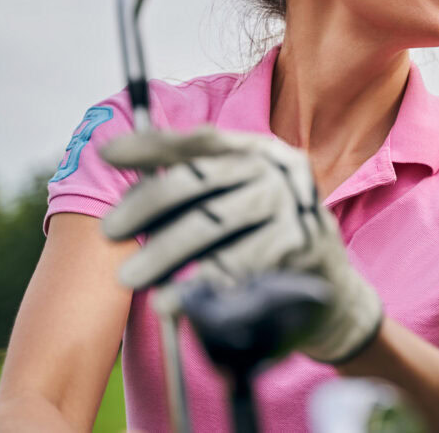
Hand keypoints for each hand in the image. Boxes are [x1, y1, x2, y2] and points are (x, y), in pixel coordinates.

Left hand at [99, 126, 382, 363]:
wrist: (330, 290)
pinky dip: (195, 284)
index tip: (108, 154)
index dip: (153, 144)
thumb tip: (131, 189)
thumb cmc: (269, 240)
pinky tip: (171, 299)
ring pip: (210, 222)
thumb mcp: (242, 202)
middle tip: (110, 230)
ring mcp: (290, 204)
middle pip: (199, 177)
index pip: (201, 139)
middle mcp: (277, 170)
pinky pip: (234, 263)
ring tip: (130, 276)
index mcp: (260, 151)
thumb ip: (199, 191)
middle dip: (146, 203)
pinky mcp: (297, 244)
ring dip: (163, 251)